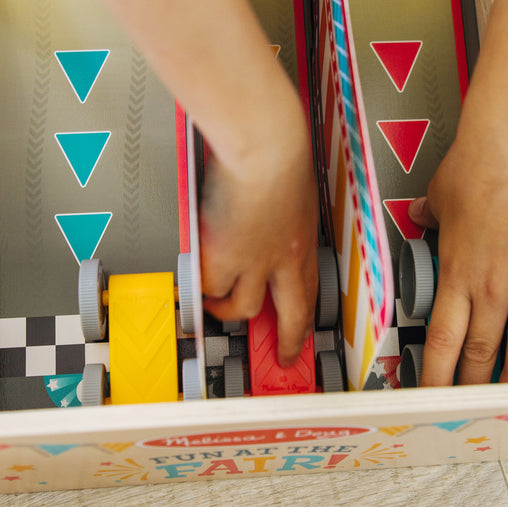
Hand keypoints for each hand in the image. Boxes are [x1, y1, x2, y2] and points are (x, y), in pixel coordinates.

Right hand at [200, 103, 317, 366]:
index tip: (303, 327)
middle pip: (292, 314)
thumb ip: (280, 207)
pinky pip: (210, 286)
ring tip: (217, 306)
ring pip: (245, 307)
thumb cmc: (278, 150)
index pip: (309, 287)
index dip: (306, 314)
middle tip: (285, 358)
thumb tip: (262, 212)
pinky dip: (203, 286)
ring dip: (229, 311)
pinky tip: (198, 281)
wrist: (265, 148)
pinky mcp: (225, 259)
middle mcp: (285, 258)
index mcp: (304, 238)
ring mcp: (256, 263)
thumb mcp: (292, 186)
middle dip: (289, 341)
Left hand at [408, 125, 507, 391]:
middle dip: (476, 384)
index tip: (434, 395)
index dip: (439, 373)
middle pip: (484, 350)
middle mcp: (493, 285)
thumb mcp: (437, 196)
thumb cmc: (475, 165)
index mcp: (458, 272)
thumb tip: (417, 219)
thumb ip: (427, 217)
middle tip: (472, 406)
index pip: (444, 338)